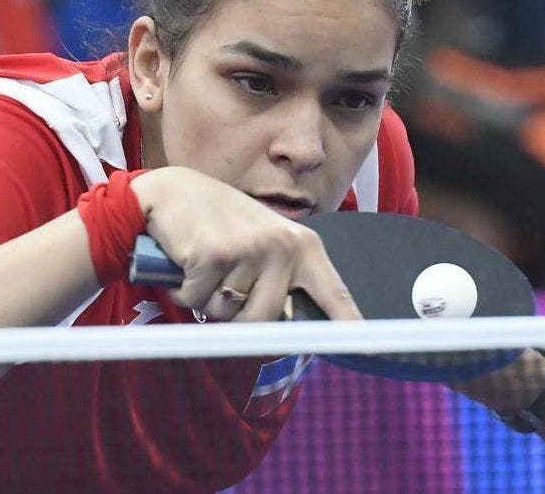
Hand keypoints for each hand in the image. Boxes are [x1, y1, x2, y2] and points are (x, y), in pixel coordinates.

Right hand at [129, 167, 361, 322]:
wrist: (173, 192)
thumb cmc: (219, 223)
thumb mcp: (263, 242)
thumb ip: (281, 277)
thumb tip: (291, 327)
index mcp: (303, 246)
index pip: (334, 293)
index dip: (350, 326)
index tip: (371, 353)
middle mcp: (282, 247)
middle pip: (267, 319)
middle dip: (237, 315)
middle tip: (222, 283)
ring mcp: (249, 249)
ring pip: (227, 314)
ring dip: (207, 300)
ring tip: (206, 265)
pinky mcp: (214, 255)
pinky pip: (197, 300)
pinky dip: (184, 290)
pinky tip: (186, 260)